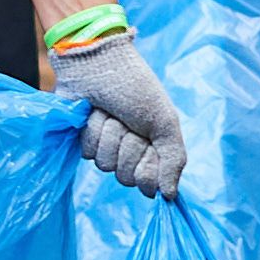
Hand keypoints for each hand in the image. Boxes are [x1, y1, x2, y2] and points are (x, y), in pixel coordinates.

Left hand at [48, 29, 188, 199]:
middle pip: (126, 177)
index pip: (149, 183)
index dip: (147, 167)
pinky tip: (94, 113)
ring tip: (111, 113)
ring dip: (109, 136)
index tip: (148, 144)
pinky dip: (93, 132)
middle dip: (127, 147)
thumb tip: (170, 197)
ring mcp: (108, 148)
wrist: (100, 62)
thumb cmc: (137, 87)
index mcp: (155, 149)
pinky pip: (87, 152)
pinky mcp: (86, 140)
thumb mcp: (165, 122)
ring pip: (105, 165)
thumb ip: (173, 160)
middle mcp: (132, 153)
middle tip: (129, 122)